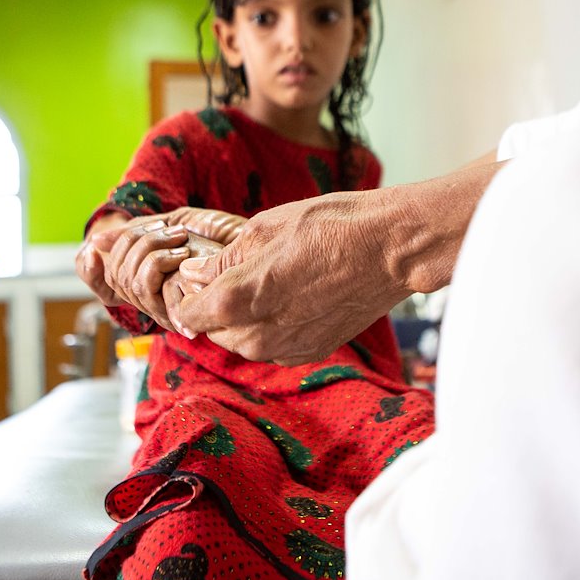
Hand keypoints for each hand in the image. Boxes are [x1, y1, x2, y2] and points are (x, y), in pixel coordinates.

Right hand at [77, 208, 245, 329]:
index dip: (90, 272)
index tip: (91, 248)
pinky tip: (180, 252)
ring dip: (148, 249)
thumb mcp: (168, 225)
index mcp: (146, 281)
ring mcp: (164, 306)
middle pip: (114, 276)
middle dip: (131, 242)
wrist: (248, 241)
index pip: (103, 284)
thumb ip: (135, 234)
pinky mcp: (177, 310)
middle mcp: (152, 299)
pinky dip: (157, 260)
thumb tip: (95, 242)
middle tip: (165, 230)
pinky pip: (145, 286)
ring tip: (178, 239)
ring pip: (127, 280)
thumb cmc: (216, 235)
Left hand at [174, 191, 413, 363]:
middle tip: (235, 273)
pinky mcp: (312, 352)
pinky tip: (291, 297)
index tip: (199, 276)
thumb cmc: (331, 227)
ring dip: (244, 320)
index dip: (189, 294)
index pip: (188, 314)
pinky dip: (273, 327)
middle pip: (214, 332)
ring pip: (244, 343)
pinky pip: (275, 346)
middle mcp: (256, 336)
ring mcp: (286, 349)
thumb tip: (196, 272)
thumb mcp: (265, 228)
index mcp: (236, 300)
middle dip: (215, 307)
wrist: (391, 249)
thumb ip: (224, 258)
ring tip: (267, 282)